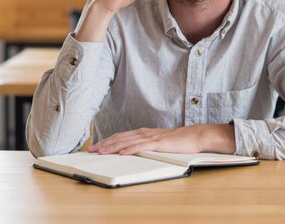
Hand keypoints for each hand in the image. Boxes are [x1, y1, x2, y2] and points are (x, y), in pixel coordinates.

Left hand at [87, 124, 235, 155]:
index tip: (96, 146)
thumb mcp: (157, 143)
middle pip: (120, 138)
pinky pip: (141, 146)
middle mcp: (144, 133)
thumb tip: (132, 151)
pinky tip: (121, 152)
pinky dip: (130, 149)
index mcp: (143, 133)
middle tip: (91, 149)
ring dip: (112, 146)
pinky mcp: (158, 143)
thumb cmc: (177, 141)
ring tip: (101, 151)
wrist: (194, 136)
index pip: (121, 136)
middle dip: (104, 144)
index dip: (107, 141)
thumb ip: (145, 145)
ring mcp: (151, 137)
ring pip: (127, 141)